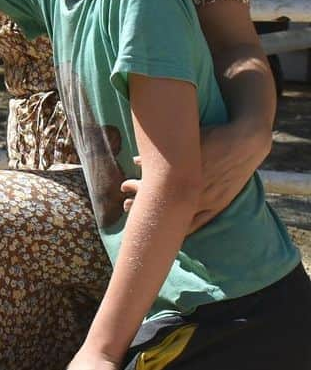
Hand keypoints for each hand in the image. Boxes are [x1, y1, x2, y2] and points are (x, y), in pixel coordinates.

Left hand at [120, 120, 268, 231]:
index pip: (153, 187)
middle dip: (141, 204)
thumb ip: (160, 154)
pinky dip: (184, 228)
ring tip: (145, 218)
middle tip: (126, 204)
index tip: (124, 187)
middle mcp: (194, 190)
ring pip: (178, 216)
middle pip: (162, 203)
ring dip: (161, 219)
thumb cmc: (213, 136)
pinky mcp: (220, 205)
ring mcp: (208, 200)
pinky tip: (172, 233)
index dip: (136, 189)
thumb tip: (136, 161)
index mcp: (183, 174)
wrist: (246, 142)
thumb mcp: (185, 141)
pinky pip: (199, 222)